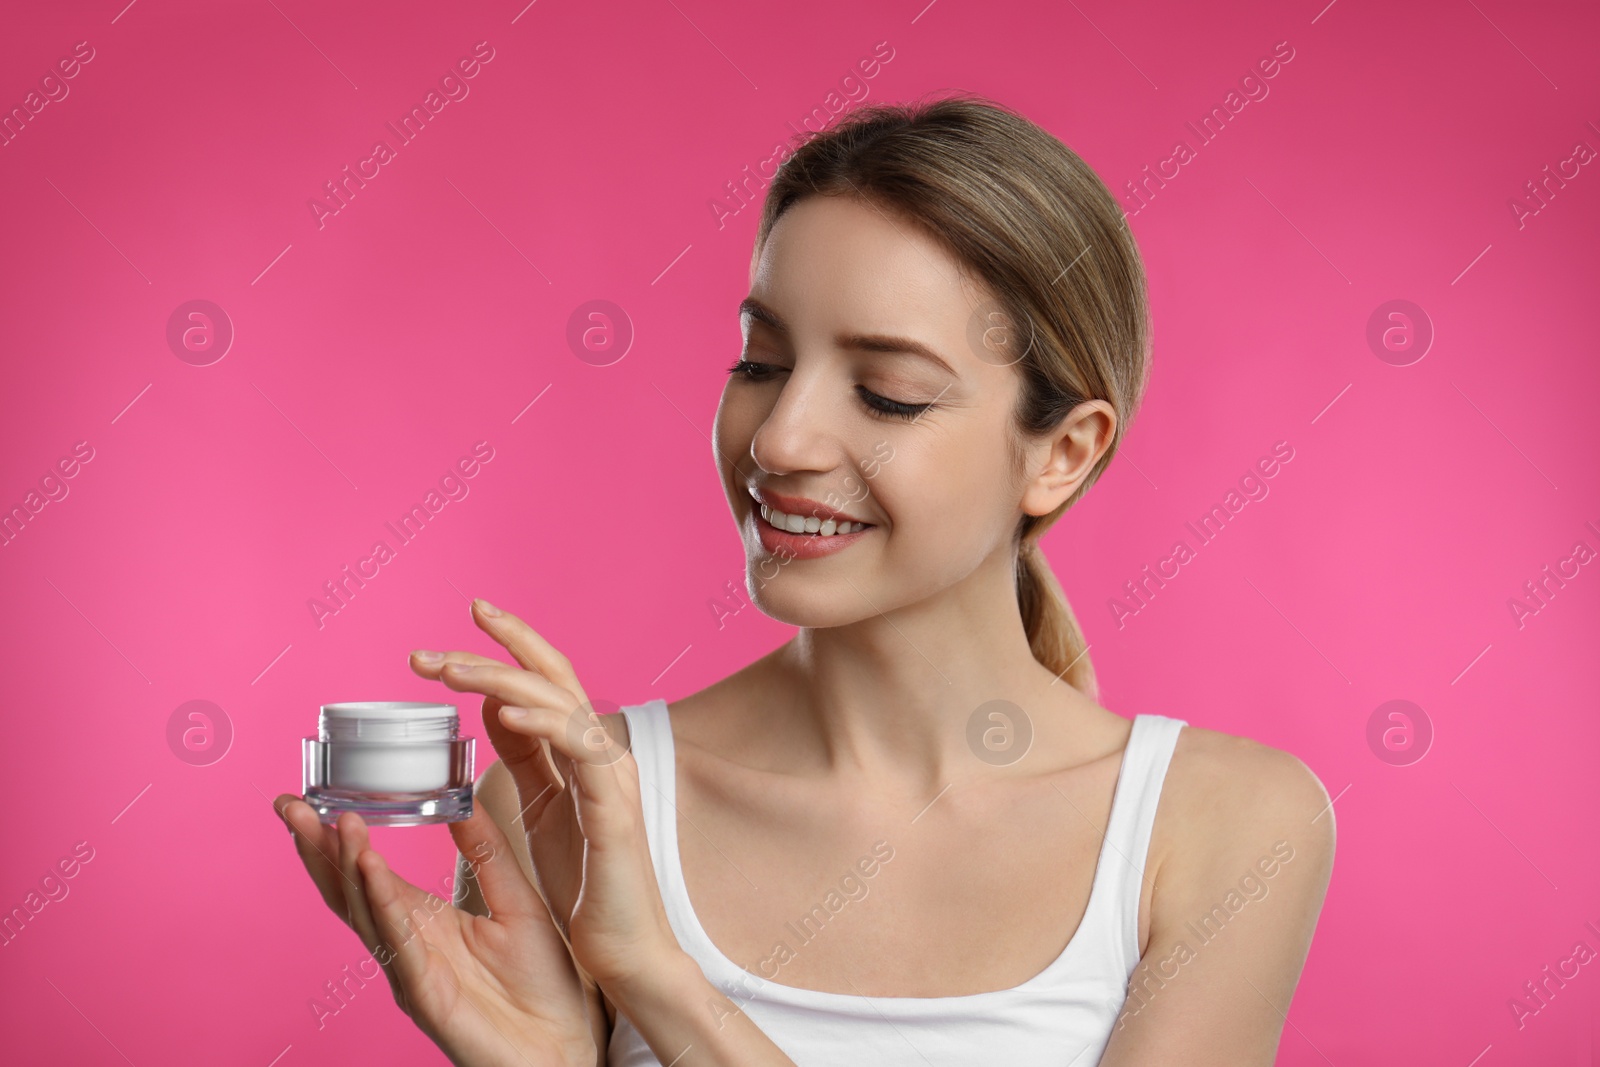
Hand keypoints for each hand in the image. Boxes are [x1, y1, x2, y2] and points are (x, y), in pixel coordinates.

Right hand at [272, 792, 595, 1066]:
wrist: (566, 1045)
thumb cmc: (543, 983)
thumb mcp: (517, 900)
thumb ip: (488, 852)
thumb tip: (464, 797)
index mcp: (424, 922)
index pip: (368, 874)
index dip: (337, 839)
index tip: (309, 799)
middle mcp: (407, 946)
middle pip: (350, 891)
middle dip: (318, 848)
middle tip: (290, 804)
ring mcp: (412, 972)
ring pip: (367, 913)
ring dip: (349, 866)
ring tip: (336, 823)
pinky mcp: (428, 996)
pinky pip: (399, 944)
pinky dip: (383, 905)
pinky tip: (370, 870)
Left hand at [409, 598, 684, 993]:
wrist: (629, 953)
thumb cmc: (590, 887)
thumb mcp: (543, 808)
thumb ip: (526, 757)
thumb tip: (493, 707)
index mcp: (583, 753)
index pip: (545, 682)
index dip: (507, 647)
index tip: (462, 624)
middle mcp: (602, 753)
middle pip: (555, 675)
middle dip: (497, 647)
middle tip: (431, 649)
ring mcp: (611, 777)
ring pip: (560, 701)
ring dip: (499, 678)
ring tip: (449, 671)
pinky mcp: (613, 809)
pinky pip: (579, 748)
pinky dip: (542, 722)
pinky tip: (503, 710)